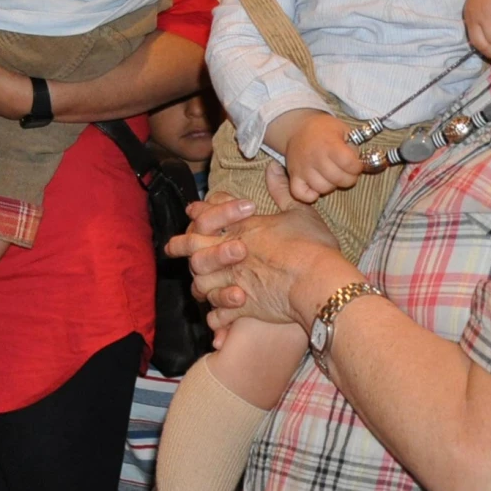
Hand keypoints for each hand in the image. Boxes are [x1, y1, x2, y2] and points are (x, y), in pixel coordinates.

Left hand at [168, 187, 350, 335]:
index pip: (208, 215)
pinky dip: (216, 319)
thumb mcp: (300, 211)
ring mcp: (233, 280)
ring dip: (199, 286)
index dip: (198, 212)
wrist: (318, 281)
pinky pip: (219, 315)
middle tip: (171, 248)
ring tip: (199, 289)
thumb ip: (282, 191)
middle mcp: (231, 253)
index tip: (191, 211)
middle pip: (192, 247)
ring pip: (200, 283)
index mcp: (242, 229)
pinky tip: (216, 322)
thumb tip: (273, 168)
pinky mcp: (242, 306)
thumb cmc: (312, 246)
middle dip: (180, 246)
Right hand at [271, 111, 363, 202]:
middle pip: (338, 178)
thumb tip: (359, 162)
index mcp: (329, 144)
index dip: (357, 166)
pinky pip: (301, 194)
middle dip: (348, 178)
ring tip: (331, 176)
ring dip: (331, 185)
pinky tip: (316, 186)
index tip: (356, 164)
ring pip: (322, 188)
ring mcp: (302, 168)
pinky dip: (310, 194)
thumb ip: (353, 145)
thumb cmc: (323, 130)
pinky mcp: (293, 176)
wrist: (297, 128)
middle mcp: (314, 157)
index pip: (349, 163)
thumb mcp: (343, 129)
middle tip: (347, 172)